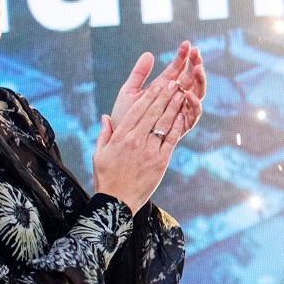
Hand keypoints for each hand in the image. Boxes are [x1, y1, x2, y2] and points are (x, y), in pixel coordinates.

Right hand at [93, 45, 203, 211]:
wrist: (117, 202)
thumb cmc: (107, 177)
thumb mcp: (99, 154)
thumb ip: (104, 134)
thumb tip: (106, 117)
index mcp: (121, 137)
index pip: (137, 111)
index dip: (149, 96)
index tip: (157, 84)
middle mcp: (136, 141)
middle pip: (153, 113)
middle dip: (165, 96)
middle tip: (174, 82)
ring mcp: (149, 150)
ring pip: (164, 123)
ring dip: (174, 106)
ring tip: (182, 93)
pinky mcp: (161, 161)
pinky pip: (171, 139)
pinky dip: (178, 126)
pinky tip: (183, 115)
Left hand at [111, 42, 206, 128]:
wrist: (120, 140)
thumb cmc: (123, 117)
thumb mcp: (128, 91)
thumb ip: (139, 74)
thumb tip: (149, 54)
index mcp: (163, 88)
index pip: (178, 69)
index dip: (183, 57)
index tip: (187, 44)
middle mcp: (175, 99)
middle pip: (191, 80)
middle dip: (196, 66)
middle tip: (197, 54)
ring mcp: (180, 112)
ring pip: (197, 95)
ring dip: (199, 82)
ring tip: (197, 70)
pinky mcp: (181, 126)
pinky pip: (193, 115)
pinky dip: (194, 105)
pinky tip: (188, 95)